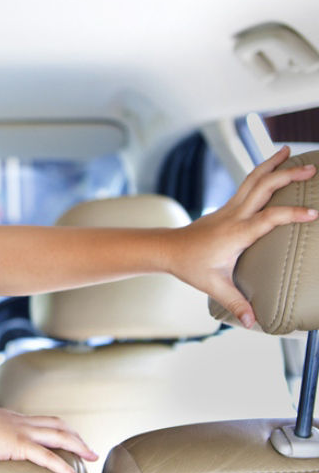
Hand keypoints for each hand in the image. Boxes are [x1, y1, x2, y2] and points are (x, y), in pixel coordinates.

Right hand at [0, 404, 96, 472]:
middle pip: (57, 424)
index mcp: (9, 418)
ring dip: (79, 446)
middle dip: (75, 435)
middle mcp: (19, 422)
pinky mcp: (20, 445)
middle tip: (88, 448)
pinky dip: (64, 468)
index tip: (66, 437)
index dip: (56, 428)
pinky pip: (48, 457)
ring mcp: (21, 432)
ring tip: (91, 457)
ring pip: (60, 436)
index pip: (40, 420)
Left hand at [170, 146, 316, 327]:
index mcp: (236, 233)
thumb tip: (254, 322)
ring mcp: (230, 208)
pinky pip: (248, 184)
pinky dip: (262, 172)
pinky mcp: (229, 206)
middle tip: (310, 168)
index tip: (313, 213)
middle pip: (262, 188)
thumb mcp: (213, 286)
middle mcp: (234, 216)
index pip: (268, 219)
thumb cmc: (190, 266)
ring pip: (253, 180)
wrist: (167, 249)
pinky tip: (272, 165)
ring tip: (288, 150)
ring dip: (271, 164)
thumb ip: (236, 302)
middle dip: (286, 176)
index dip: (291, 215)